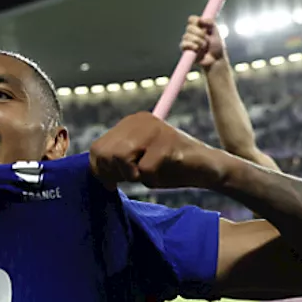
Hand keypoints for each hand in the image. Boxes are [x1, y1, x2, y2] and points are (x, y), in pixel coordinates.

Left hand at [89, 112, 229, 191]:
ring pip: (120, 158)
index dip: (101, 170)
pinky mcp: (168, 143)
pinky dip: (151, 179)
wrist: (206, 169)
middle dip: (115, 173)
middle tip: (134, 177)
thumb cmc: (167, 168)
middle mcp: (140, 120)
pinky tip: (164, 173)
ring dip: (133, 175)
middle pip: (105, 153)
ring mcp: (155, 129)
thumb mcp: (134, 164)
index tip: (114, 181)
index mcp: (129, 123)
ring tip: (148, 173)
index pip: (96, 149)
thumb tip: (95, 172)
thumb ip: (114, 163)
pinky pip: (144, 169)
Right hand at [180, 15, 226, 69]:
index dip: (195, 21)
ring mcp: (188, 41)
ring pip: (187, 36)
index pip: (191, 19)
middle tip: (207, 39)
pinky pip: (184, 44)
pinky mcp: (185, 49)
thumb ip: (210, 23)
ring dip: (198, 41)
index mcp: (199, 26)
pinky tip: (197, 49)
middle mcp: (192, 33)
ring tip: (204, 46)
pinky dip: (192, 46)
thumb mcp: (216, 32)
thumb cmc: (216, 46)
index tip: (202, 25)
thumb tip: (200, 19)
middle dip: (200, 33)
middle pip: (189, 27)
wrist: (215, 59)